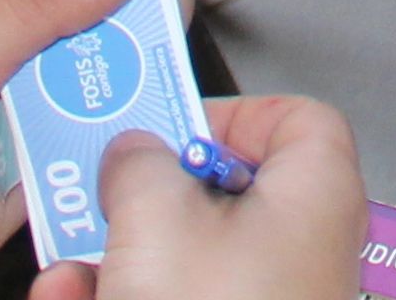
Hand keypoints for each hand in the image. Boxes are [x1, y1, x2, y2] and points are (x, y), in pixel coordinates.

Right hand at [104, 95, 368, 299]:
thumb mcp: (159, 216)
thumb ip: (141, 163)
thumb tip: (132, 149)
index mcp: (319, 191)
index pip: (294, 117)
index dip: (228, 114)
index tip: (168, 127)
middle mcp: (309, 244)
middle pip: (226, 189)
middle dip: (152, 195)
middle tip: (109, 193)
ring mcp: (278, 292)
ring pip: (193, 252)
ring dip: (124, 251)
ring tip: (76, 262)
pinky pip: (184, 292)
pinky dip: (132, 290)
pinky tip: (81, 292)